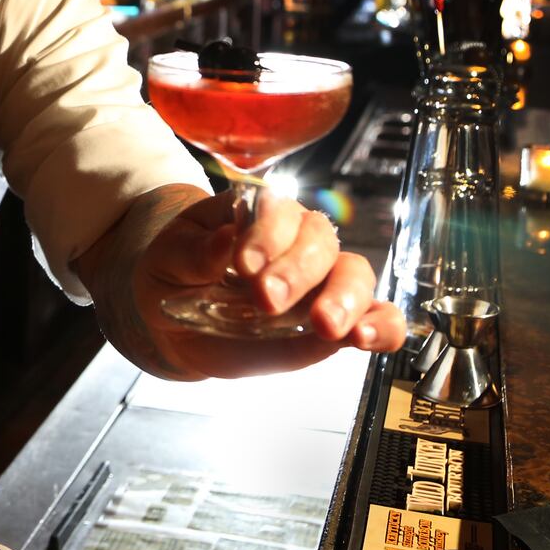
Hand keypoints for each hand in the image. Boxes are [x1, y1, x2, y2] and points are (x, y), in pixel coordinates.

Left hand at [138, 189, 405, 377]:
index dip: (267, 235)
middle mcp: (299, 243)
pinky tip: (366, 339)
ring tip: (326, 324)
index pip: (279, 211)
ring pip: (355, 275)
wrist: (172, 320)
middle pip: (320, 242)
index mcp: (260, 215)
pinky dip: (382, 327)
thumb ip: (194, 252)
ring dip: (346, 298)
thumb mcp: (168, 257)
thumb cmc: (173, 273)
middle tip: (267, 298)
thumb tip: (223, 239)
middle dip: (298, 270)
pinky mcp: (334, 324)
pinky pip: (377, 319)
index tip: (244, 264)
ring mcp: (322, 284)